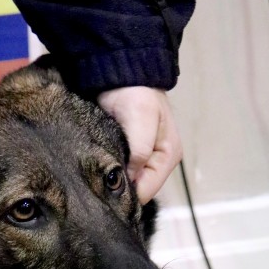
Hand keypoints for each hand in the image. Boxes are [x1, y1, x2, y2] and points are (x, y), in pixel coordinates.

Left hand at [97, 87, 181, 203]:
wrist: (122, 74)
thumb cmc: (136, 92)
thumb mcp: (141, 118)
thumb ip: (140, 151)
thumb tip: (131, 178)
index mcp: (169, 156)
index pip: (148, 190)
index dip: (129, 194)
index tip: (107, 190)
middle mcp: (158, 162)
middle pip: (139, 190)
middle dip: (121, 189)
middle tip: (100, 183)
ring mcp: (144, 160)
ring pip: (129, 184)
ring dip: (115, 181)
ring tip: (99, 175)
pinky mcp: (130, 155)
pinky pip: (121, 173)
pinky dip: (111, 173)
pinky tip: (100, 169)